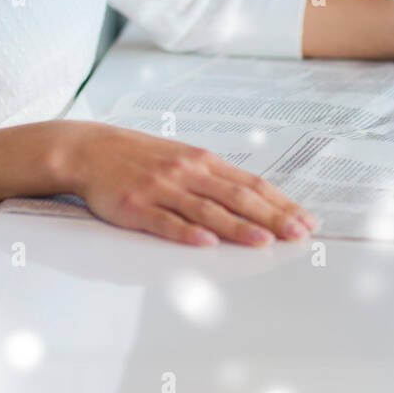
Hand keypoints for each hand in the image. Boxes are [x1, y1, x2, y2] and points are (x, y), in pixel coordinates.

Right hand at [59, 122, 318, 247]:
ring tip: (263, 241)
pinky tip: (205, 243)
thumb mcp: (180, 158)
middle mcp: (186, 172)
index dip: (280, 203)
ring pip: (206, 210)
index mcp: (201, 160)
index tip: (305, 220)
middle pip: (236, 197)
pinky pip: (165, 222)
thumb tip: (251, 198)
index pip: (250, 184)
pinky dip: (186, 232)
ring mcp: (161, 189)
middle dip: (271, 217)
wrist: (88, 149)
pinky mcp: (135, 206)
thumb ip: (212, 177)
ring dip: (237, 227)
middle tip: (298, 234)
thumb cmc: (138, 157)